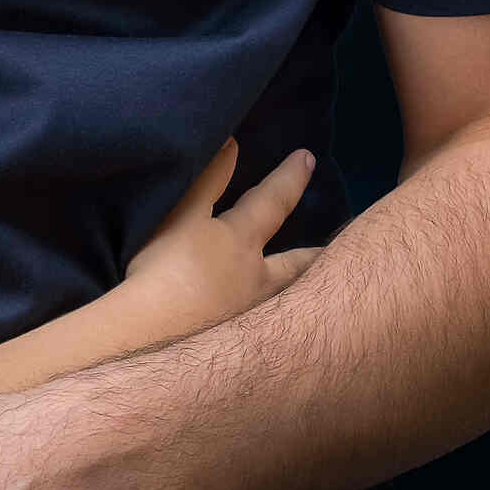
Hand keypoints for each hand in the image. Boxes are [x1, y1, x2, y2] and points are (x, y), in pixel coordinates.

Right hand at [126, 139, 319, 328]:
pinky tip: (268, 330)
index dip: (289, 177)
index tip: (308, 157)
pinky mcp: (234, 347)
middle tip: (340, 251)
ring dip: (303, 292)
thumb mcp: (180, 216)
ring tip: (313, 294)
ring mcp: (249, 318)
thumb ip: (206, 180)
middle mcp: (258, 281)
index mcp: (242, 242)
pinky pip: (265, 329)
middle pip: (299, 265)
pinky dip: (275, 324)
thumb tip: (233, 141)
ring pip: (286, 301)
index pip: (272, 202)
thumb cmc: (165, 267)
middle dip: (318, 254)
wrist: (150, 334)